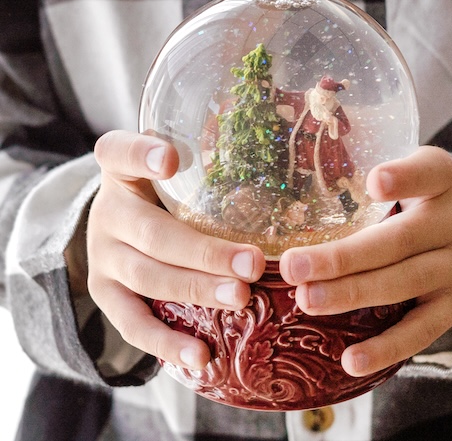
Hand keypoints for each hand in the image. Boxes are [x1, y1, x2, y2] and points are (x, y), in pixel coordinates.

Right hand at [86, 131, 265, 368]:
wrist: (117, 229)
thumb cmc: (164, 197)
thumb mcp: (175, 174)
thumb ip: (209, 171)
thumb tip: (289, 184)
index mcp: (122, 172)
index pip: (118, 153)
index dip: (142, 155)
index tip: (172, 160)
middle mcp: (109, 213)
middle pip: (153, 234)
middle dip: (206, 252)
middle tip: (253, 264)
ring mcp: (104, 258)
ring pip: (148, 278)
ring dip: (197, 290)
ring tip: (240, 299)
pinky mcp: (106, 296)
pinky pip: (133, 324)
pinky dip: (167, 342)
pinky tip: (202, 356)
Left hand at [279, 146, 451, 375]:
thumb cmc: (431, 201)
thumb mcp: (421, 176)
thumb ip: (382, 181)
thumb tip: (302, 199)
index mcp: (443, 181)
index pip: (429, 173)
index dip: (402, 178)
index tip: (373, 183)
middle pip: (400, 241)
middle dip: (344, 257)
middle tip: (293, 267)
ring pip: (405, 283)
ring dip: (353, 295)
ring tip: (309, 301)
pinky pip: (421, 331)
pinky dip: (386, 348)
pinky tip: (350, 360)